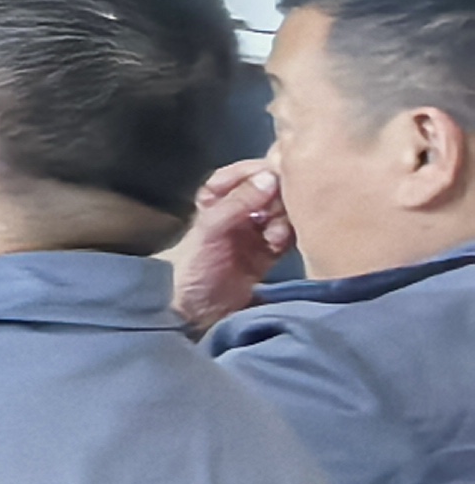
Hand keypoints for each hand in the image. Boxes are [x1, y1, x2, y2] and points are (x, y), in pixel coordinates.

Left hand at [169, 159, 292, 331]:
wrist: (197, 311)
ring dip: (283, 219)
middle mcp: (239, 210)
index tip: (274, 177)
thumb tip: (269, 178)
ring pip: (283, 211)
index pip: (244, 173)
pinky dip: (288, 236)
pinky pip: (289, 234)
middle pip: (270, 190)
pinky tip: (279, 243)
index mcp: (217, 199)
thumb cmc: (193, 268)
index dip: (258, 172)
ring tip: (274, 235)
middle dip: (276, 198)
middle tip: (275, 212)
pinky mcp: (269, 251)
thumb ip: (237, 204)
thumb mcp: (209, 231)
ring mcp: (256, 230)